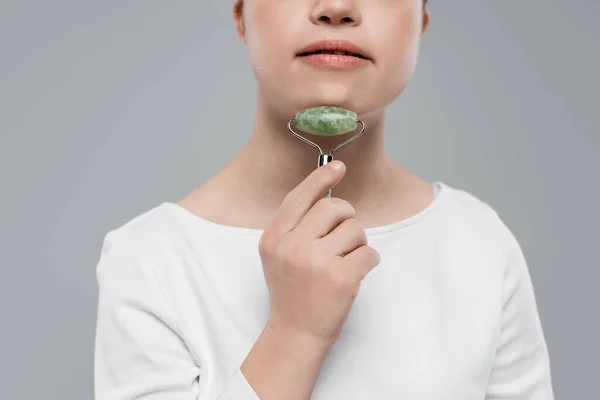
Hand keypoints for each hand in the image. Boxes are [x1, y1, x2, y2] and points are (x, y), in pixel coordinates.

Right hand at [258, 160, 380, 346]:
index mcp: (274, 238)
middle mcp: (292, 246)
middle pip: (332, 208)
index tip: (339, 167)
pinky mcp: (340, 278)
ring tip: (346, 260)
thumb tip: (328, 195)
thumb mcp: (278, 254)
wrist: (295, 334)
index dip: (321, 179)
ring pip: (354, 229)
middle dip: (347, 216)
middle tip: (346, 235)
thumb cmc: (291, 292)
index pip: (299, 197)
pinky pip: (369, 253)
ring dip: (358, 242)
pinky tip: (357, 272)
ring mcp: (315, 262)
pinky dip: (370, 260)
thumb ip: (295, 226)